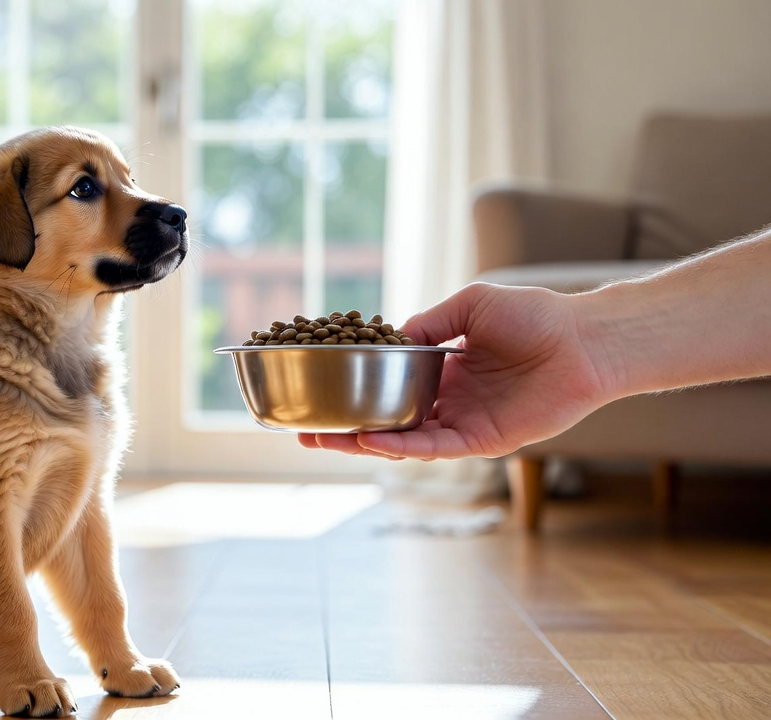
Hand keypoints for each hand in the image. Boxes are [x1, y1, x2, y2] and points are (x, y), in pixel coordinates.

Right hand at [299, 283, 614, 459]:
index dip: (355, 394)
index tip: (322, 392)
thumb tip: (392, 337)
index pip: (389, 389)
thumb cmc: (537, 315)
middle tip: (304, 432)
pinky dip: (402, 446)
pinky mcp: (484, 440)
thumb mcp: (470, 305)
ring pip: (403, 441)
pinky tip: (372, 440)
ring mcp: (464, 423)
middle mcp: (450, 402)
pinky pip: (436, 447)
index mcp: (445, 371)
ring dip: (362, 443)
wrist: (584, 339)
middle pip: (386, 423)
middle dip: (344, 430)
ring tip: (324, 441)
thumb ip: (430, 323)